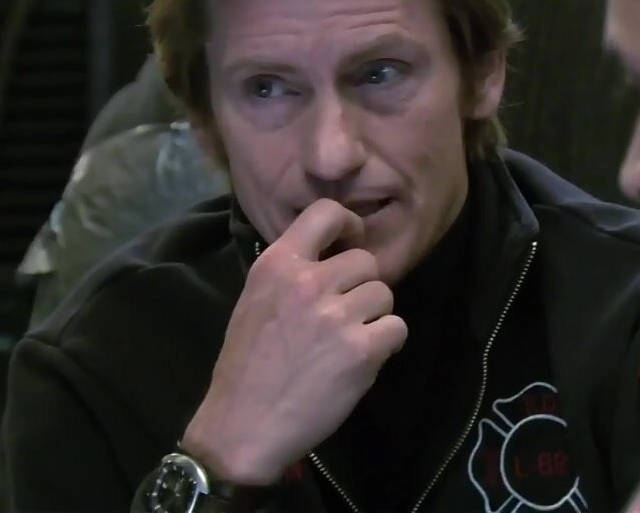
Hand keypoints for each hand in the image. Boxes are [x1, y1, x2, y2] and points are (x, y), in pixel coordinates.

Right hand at [180, 199, 407, 484]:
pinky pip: (397, 328)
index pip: (326, 212)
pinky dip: (386, 344)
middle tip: (344, 314)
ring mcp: (337, 315)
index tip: (350, 244)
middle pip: (367, 261)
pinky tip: (363, 359)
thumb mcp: (255, 300)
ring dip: (374, 316)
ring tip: (349, 340)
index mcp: (277, 265)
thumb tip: (332, 254)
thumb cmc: (246, 366)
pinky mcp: (362, 350)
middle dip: (362, 286)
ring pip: (384, 294)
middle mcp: (308, 282)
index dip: (349, 226)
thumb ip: (291, 273)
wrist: (242, 427)